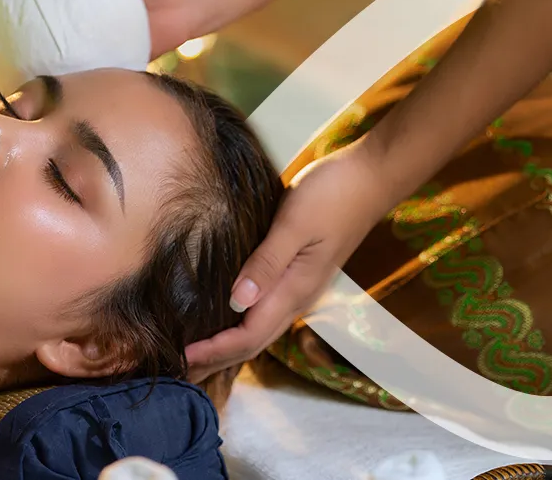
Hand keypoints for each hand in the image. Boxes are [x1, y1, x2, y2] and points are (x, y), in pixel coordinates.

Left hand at [183, 141, 395, 381]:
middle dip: (217, 360)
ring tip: (198, 354)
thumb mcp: (294, 224)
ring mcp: (301, 287)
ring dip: (228, 347)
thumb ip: (266, 262)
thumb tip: (237, 302)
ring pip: (260, 331)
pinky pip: (266, 312)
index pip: (249, 336)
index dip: (215, 350)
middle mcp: (298, 297)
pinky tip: (225, 319)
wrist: (371, 178)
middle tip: (179, 373)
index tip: (181, 355)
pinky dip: (241, 326)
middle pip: (254, 343)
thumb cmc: (333, 195)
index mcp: (295, 290)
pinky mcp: (299, 274)